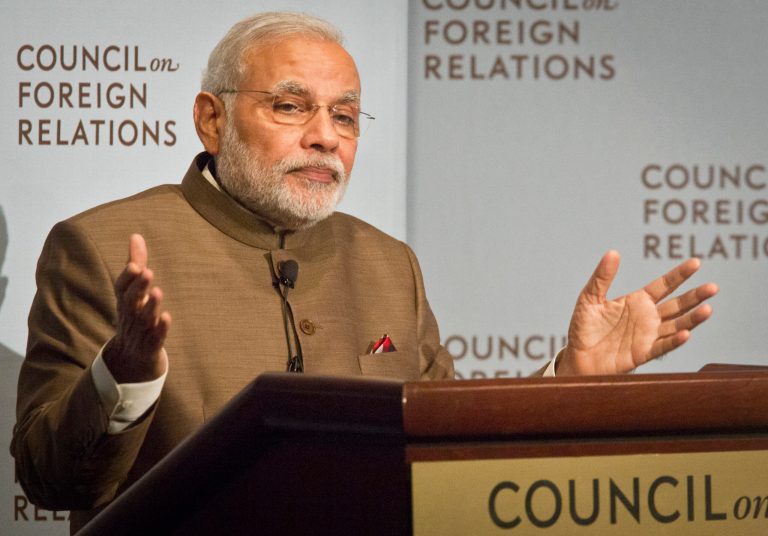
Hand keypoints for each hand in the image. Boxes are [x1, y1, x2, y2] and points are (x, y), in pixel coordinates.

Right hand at [103, 234, 170, 382]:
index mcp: (125, 300)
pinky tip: (167, 318)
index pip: (121, 287)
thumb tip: (136, 235)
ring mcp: (140, 330)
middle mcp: (130, 314)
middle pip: (131, 301)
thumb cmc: (134, 313)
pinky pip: (154, 337)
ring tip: (158, 292)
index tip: (134, 265)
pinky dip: (160, 329)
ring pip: (143, 318)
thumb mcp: (132, 290)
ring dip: (150, 306)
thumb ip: (136, 263)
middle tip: (147, 272)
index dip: (127, 277)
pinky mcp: (151, 344)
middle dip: (138, 287)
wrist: (131, 355)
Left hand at [557, 251, 717, 375]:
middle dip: (695, 296)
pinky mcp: (642, 354)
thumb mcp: (589, 298)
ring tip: (707, 309)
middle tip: (713, 287)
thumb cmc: (584, 327)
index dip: (679, 274)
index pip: (664, 285)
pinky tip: (685, 334)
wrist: (577, 356)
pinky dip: (674, 341)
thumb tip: (613, 252)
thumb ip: (602, 277)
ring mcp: (647, 336)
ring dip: (692, 319)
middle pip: (677, 305)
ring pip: (676, 325)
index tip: (696, 262)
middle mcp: (648, 318)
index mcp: (637, 301)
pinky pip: (661, 347)